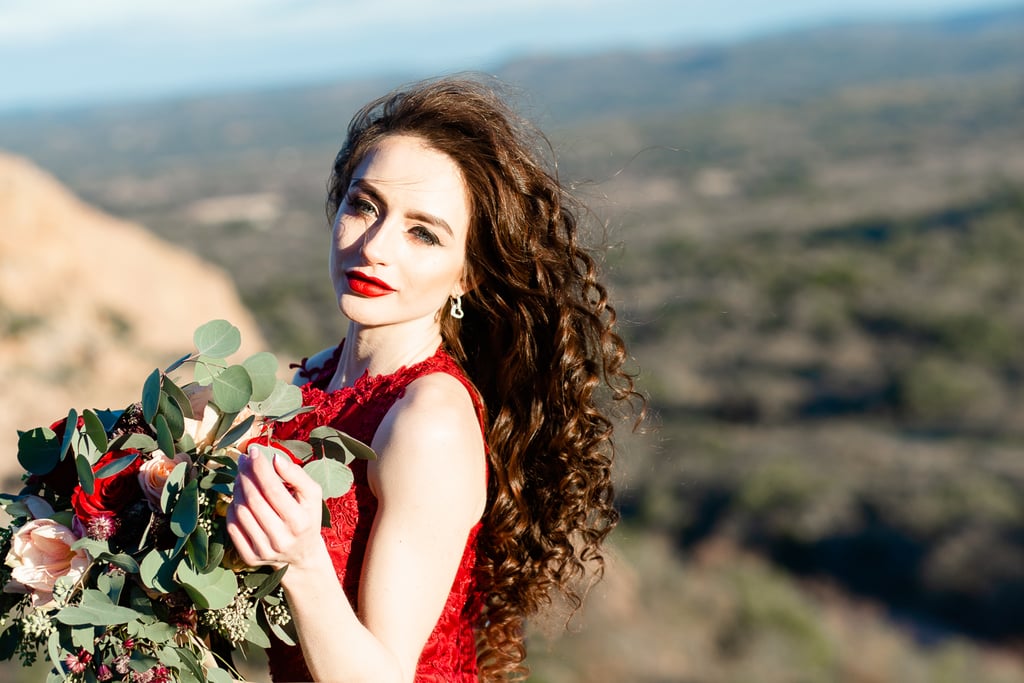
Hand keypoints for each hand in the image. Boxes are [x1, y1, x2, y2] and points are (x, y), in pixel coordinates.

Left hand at [226, 445, 323, 569]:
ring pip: (241, 511)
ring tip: (242, 478)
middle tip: (243, 461)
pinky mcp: (249, 557)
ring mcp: (264, 550)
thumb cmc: (307, 516)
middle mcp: (282, 539)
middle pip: (254, 500)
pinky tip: (240, 498)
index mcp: (300, 522)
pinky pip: (232, 526)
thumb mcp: (312, 495)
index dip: (260, 468)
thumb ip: (297, 475)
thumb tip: (275, 458)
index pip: (272, 490)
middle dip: (246, 475)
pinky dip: (232, 508)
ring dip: (238, 489)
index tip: (253, 451)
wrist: (302, 554)